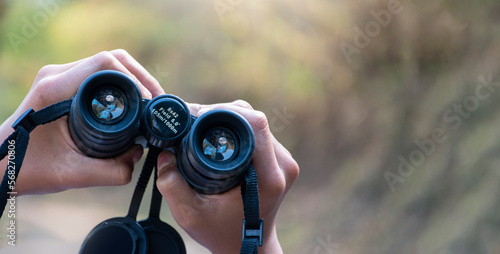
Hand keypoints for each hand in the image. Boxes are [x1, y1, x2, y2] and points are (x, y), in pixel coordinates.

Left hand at [0, 49, 164, 194]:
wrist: (2, 162)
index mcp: (55, 89)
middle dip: (141, 78)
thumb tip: (139, 157)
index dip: (135, 80)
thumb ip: (110, 171)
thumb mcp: (71, 175)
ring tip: (150, 103)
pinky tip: (133, 104)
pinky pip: (100, 74)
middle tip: (157, 102)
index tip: (148, 104)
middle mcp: (57, 75)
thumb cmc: (27, 167)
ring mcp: (61, 76)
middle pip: (111, 59)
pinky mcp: (65, 83)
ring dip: (133, 80)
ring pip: (108, 64)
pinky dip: (122, 84)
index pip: (105, 64)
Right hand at [156, 100, 299, 253]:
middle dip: (221, 113)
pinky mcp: (278, 159)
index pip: (255, 124)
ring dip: (228, 119)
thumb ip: (172, 185)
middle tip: (193, 122)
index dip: (224, 111)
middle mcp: (282, 165)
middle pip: (253, 119)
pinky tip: (216, 136)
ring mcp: (283, 161)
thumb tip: (164, 153)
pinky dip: (235, 129)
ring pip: (254, 122)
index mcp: (268, 177)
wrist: (248, 247)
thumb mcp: (191, 215)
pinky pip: (256, 132)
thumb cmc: (222, 233)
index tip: (196, 117)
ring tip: (202, 128)